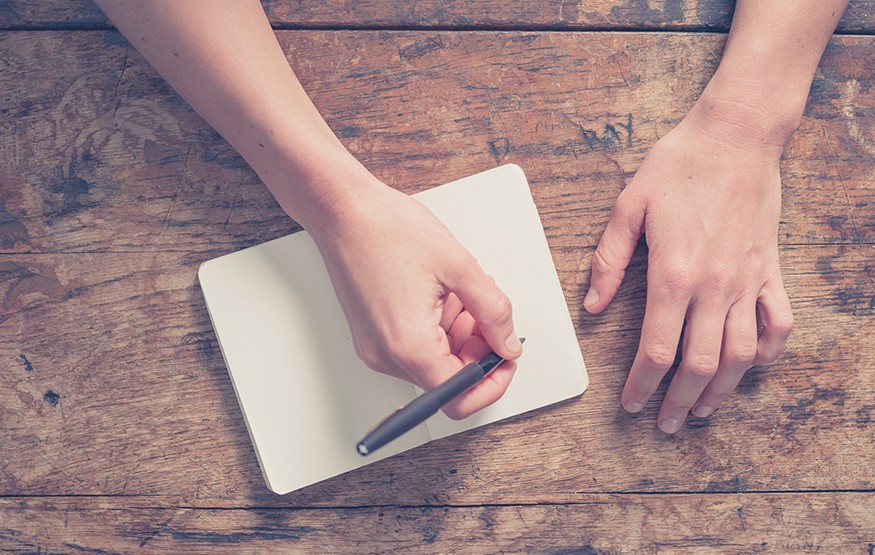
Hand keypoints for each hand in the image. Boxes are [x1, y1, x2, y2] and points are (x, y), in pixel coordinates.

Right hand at [307, 173, 522, 419]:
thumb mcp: (459, 266)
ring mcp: (375, 347)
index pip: (460, 397)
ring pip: (433, 362)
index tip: (506, 356)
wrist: (342, 211)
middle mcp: (386, 356)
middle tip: (487, 312)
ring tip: (460, 293)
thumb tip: (508, 343)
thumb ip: (494, 311)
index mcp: (409, 346)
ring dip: (458, 336)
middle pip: (447, 380)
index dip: (492, 379)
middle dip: (477, 350)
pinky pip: (414, 347)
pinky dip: (437, 328)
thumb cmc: (386, 229)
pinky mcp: (371, 336)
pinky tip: (440, 295)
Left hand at [585, 99, 794, 432]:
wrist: (735, 136)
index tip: (631, 404)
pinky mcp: (769, 270)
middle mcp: (714, 286)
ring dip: (721, 390)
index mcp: (673, 273)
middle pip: (699, 363)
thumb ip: (608, 261)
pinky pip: (778, 323)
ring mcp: (748, 281)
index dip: (642, 384)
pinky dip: (768, 351)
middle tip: (664, 423)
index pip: (656, 348)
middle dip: (678, 400)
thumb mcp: (627, 207)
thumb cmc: (678, 166)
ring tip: (702, 411)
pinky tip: (751, 367)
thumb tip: (591, 305)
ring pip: (740, 354)